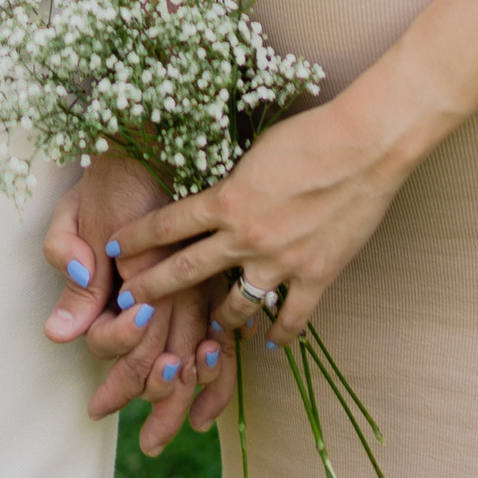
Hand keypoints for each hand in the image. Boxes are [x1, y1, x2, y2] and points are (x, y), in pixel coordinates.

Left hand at [42, 153, 224, 455]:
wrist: (168, 126)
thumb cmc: (119, 167)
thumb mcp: (82, 209)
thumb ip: (70, 264)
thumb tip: (58, 335)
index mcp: (150, 270)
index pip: (129, 343)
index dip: (114, 377)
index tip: (94, 403)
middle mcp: (188, 282)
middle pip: (168, 359)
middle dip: (150, 405)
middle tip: (139, 442)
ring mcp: (216, 279)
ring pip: (206, 355)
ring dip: (191, 398)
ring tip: (173, 431)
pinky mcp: (232, 272)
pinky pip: (237, 331)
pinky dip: (226, 369)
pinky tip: (216, 398)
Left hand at [110, 93, 413, 347]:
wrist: (363, 146)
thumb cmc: (311, 134)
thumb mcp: (255, 152)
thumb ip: (232, 182)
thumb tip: (215, 195)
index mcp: (226, 199)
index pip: (167, 224)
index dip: (136, 238)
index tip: (114, 246)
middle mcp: (245, 236)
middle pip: (186, 271)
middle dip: (152, 288)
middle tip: (128, 305)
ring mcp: (280, 262)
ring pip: (235, 307)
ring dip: (218, 320)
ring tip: (207, 329)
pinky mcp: (315, 277)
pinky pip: (290, 320)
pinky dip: (278, 334)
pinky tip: (270, 342)